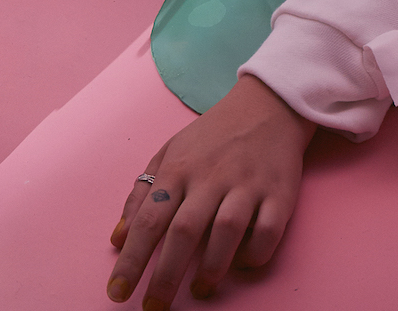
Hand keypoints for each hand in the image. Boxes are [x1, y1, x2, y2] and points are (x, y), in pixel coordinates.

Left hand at [107, 73, 317, 308]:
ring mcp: (247, 185)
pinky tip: (241, 266)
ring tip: (198, 292)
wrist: (266, 106)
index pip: (149, 220)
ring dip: (210, 268)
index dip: (132, 259)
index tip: (118, 291)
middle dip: (165, 276)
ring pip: (226, 231)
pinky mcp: (280, 194)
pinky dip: (254, 253)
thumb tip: (117, 238)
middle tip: (153, 308)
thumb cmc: (211, 138)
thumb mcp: (168, 154)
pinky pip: (268, 231)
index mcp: (178, 170)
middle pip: (183, 232)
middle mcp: (210, 178)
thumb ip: (141, 195)